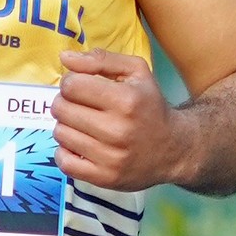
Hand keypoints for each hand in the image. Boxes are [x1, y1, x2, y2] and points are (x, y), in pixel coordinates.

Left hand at [54, 49, 190, 191]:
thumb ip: (100, 60)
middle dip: (65, 103)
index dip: (70, 82)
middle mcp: (118, 129)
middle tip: (80, 106)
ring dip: (66, 126)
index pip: (71, 86)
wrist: (174, 149)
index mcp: (126, 100)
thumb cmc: (150, 105)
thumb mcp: (136, 72)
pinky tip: (79, 144)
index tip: (80, 87)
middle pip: (61, 109)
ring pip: (60, 133)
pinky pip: (63, 161)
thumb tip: (64, 58)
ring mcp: (110, 157)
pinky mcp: (103, 178)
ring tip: (83, 125)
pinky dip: (65, 151)